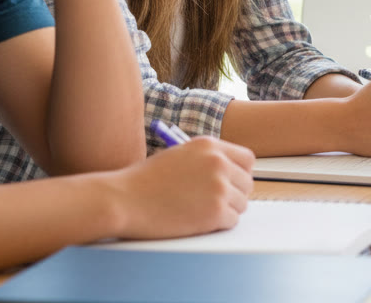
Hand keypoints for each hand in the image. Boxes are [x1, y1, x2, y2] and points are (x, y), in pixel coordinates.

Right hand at [111, 137, 254, 238]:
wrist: (123, 199)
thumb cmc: (145, 181)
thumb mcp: (180, 155)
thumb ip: (207, 159)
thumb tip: (232, 173)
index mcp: (209, 146)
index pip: (247, 159)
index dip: (239, 173)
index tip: (230, 183)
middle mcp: (218, 163)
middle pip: (247, 183)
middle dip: (234, 194)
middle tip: (212, 202)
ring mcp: (219, 187)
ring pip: (242, 203)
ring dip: (226, 210)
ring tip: (199, 211)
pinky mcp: (215, 212)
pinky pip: (232, 220)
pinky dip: (218, 224)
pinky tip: (197, 221)